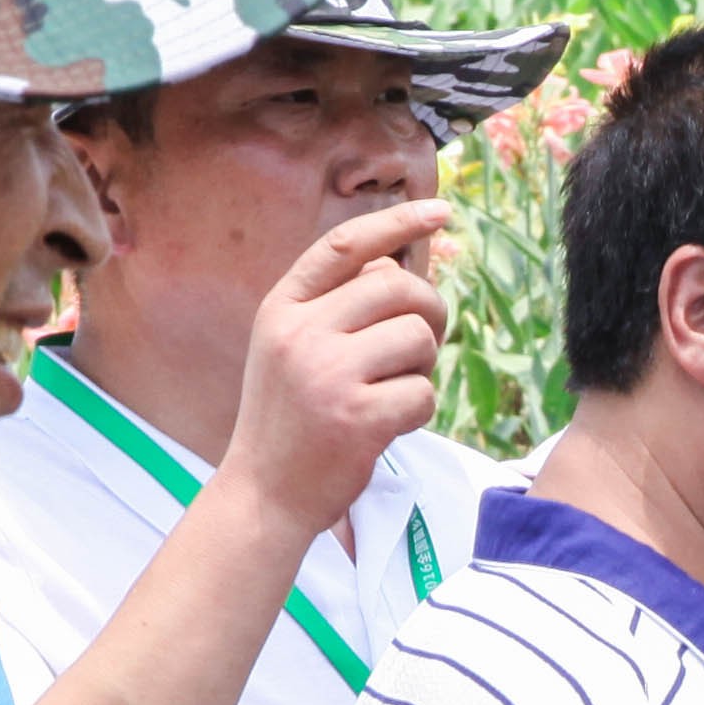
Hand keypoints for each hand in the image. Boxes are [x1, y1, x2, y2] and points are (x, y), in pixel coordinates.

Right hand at [222, 197, 456, 541]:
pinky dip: (418, 410)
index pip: (345, 247)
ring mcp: (328, 374)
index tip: (439, 211)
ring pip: (418, 337)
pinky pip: (424, 392)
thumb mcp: (292, 350)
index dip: (396, 223)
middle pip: (398, 287)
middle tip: (423, 344)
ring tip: (391, 391)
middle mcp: (300, 334)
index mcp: (281, 309)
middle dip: (429, 311)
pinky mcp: (358, 417)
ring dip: (422, 367)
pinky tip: (388, 426)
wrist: (265, 493)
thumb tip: (401, 266)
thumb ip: (336, 308)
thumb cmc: (291, 420)